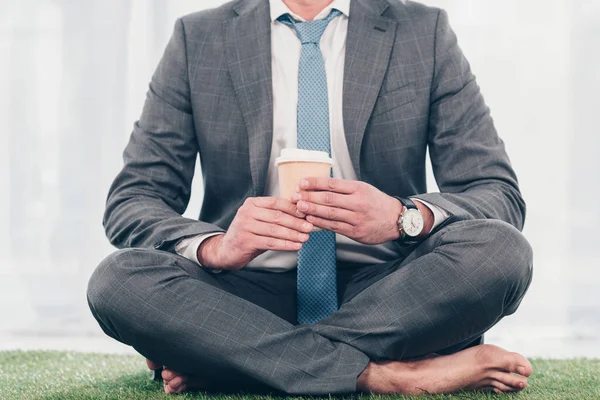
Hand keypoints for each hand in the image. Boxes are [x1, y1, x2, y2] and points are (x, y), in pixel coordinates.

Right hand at [197, 197, 312, 269]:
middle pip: (277, 216)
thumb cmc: (248, 234)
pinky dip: (285, 244)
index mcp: (252, 203)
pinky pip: (270, 242)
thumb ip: (275, 216)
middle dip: (296, 222)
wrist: (226, 250)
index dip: (293, 208)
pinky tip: (296, 246)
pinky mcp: (245, 240)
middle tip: (310, 227)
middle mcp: (247, 212)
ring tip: (305, 237)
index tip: (307, 213)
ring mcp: (245, 226)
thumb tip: (302, 215)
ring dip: (293, 234)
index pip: (276, 202)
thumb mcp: (260, 220)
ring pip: (275, 230)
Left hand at [291, 178, 432, 244]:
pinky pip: (334, 227)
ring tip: (299, 207)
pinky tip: (310, 220)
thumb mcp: (364, 189)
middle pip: (328, 199)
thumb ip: (344, 188)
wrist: (396, 219)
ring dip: (312, 211)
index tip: (302, 182)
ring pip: (330, 214)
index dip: (315, 183)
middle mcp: (357, 203)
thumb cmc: (376, 202)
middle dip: (309, 198)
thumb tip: (320, 186)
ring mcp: (356, 218)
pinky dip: (321, 223)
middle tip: (294, 196)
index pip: (332, 184)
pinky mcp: (355, 232)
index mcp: (358, 189)